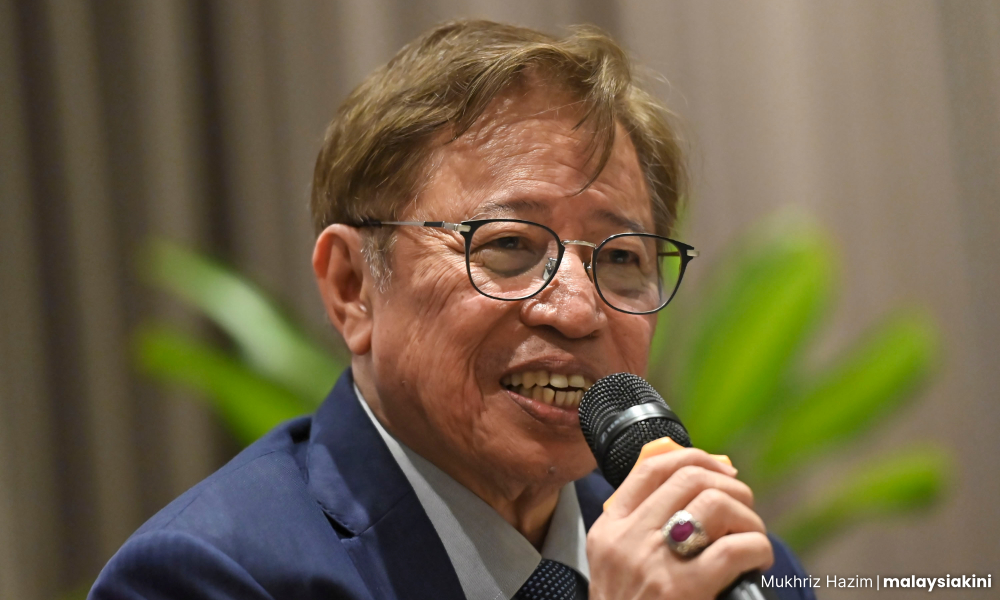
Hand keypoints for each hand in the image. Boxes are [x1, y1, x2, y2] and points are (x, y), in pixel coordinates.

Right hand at [586, 449, 773, 599]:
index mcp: (610, 528)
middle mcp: (628, 539)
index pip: (651, 466)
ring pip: (715, 503)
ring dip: (748, 516)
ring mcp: (654, 564)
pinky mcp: (684, 591)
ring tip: (753, 537)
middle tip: (744, 508)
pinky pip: (735, 548)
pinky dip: (757, 548)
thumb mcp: (616, 564)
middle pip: (689, 477)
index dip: (694, 457)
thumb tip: (698, 487)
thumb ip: (642, 528)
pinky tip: (758, 561)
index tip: (721, 469)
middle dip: (730, 485)